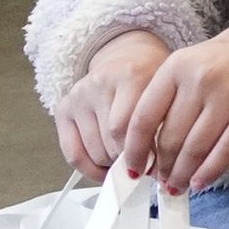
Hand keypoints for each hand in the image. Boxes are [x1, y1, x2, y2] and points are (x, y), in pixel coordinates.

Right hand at [49, 28, 170, 178]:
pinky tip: (104, 170)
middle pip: (110, 141)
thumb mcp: (165, 93)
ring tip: (127, 159)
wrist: (128, 58)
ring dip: (112, 165)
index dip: (140, 154)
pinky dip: (89, 169)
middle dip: (129, 160)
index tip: (152, 167)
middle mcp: (99, 82)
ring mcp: (78, 95)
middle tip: (142, 163)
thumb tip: (153, 169)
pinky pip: (72, 153)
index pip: (126, 128)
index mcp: (130, 75)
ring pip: (94, 151)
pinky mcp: (63, 108)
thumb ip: (163, 124)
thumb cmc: (150, 80)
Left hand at [130, 19, 228, 194]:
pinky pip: (226, 150)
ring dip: (183, 174)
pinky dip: (210, 172)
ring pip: (196, 148)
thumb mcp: (191, 65)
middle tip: (161, 181)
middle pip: (170, 137)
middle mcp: (200, 79)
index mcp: (176, 66)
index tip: (132, 169)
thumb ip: (168, 98)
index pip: (144, 117)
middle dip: (162, 167)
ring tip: (178, 186)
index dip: (135, 150)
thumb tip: (147, 148)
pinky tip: (200, 182)